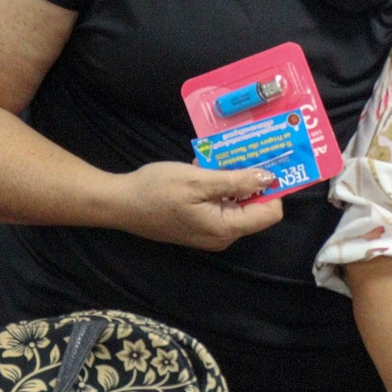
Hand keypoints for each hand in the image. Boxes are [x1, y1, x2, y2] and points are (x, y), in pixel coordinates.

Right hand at [106, 161, 283, 250]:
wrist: (119, 203)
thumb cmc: (157, 190)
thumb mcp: (198, 180)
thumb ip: (236, 182)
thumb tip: (270, 179)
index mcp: (226, 229)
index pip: (271, 212)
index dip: (272, 187)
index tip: (266, 163)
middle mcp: (223, 236)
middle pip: (256, 208)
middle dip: (251, 181)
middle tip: (240, 155)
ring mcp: (211, 233)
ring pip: (238, 204)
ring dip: (232, 180)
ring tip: (217, 161)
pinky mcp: (201, 226)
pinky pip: (222, 205)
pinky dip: (218, 187)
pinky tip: (203, 170)